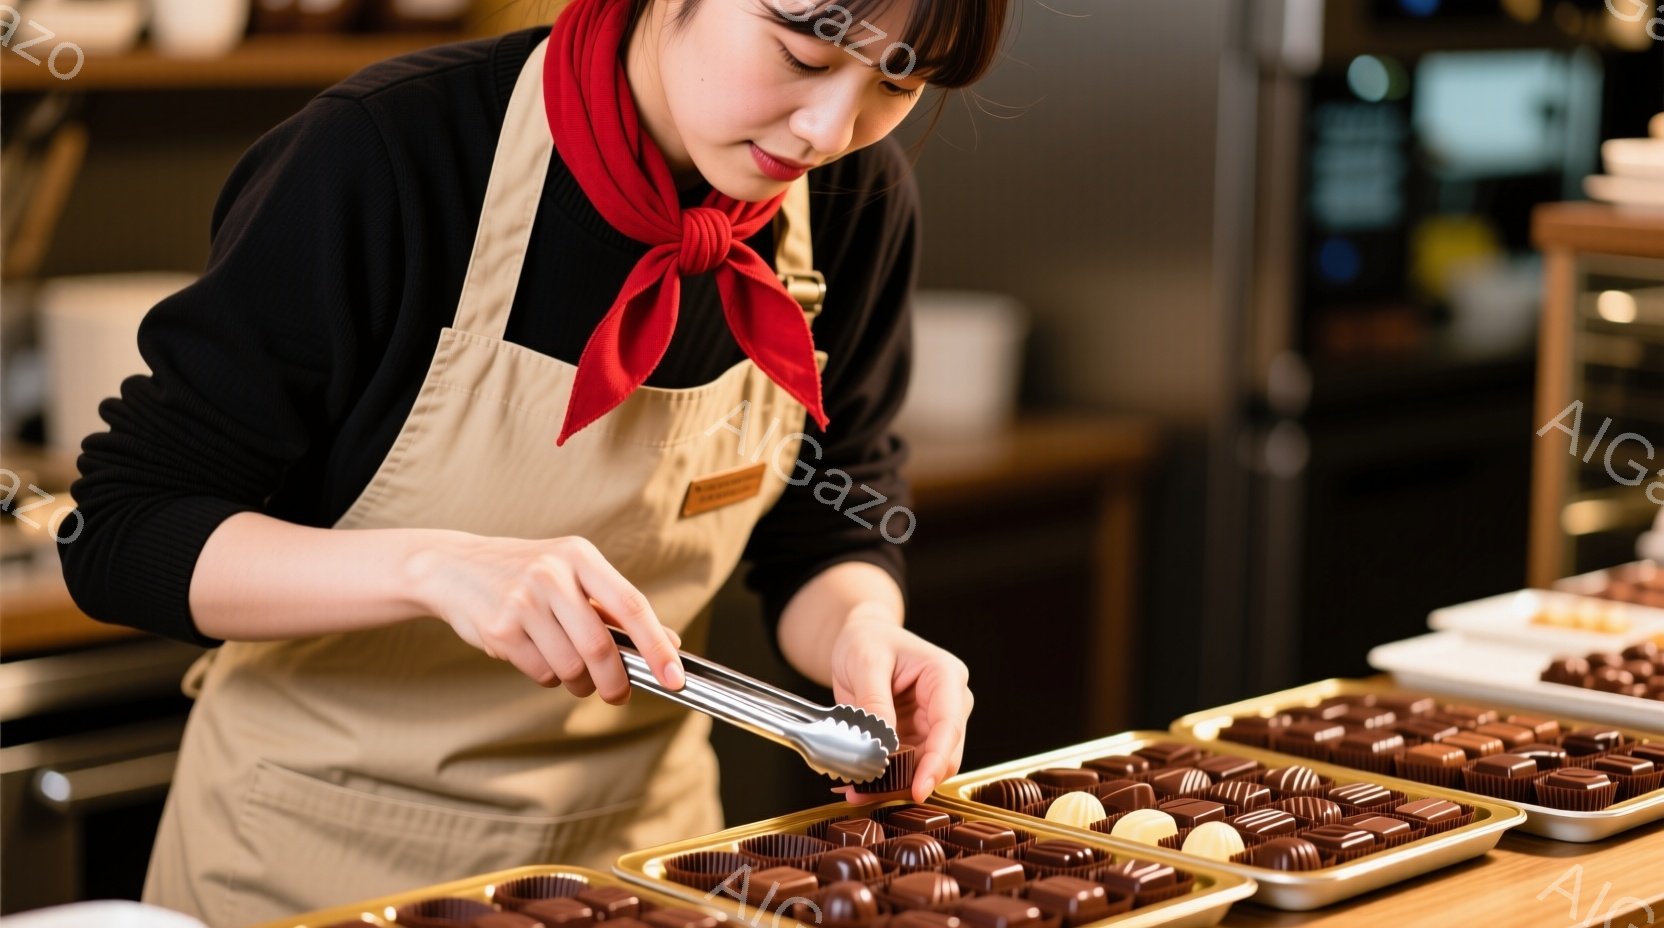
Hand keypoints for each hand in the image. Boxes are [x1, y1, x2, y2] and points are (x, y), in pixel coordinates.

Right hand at [410, 533, 683, 702]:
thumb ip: (617, 608)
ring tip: (569, 667)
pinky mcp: (500, 629)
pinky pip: (540, 672)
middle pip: (599, 647)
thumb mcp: (573, 573)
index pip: (631, 606)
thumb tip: (669, 641)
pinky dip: (547, 676)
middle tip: (618, 694)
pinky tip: (537, 655)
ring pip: (570, 666)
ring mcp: (523, 601)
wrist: (454, 567)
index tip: (674, 678)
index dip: (656, 646)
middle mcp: (552, 574)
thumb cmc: (525, 573)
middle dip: (615, 681)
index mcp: (580, 556)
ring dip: (577, 681)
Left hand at [827, 614, 972, 802]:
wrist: (861, 639)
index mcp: (946, 677)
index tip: (918, 789)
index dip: (935, 761)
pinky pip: (907, 767)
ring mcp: (935, 724)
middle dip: (910, 779)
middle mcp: (950, 703)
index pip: (948, 726)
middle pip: (943, 754)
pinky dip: (885, 780)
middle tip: (870, 793)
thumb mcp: (866, 662)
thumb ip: (874, 700)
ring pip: (925, 767)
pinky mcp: (918, 738)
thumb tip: (881, 742)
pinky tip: (859, 785)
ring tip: (858, 791)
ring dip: (895, 784)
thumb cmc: (869, 640)